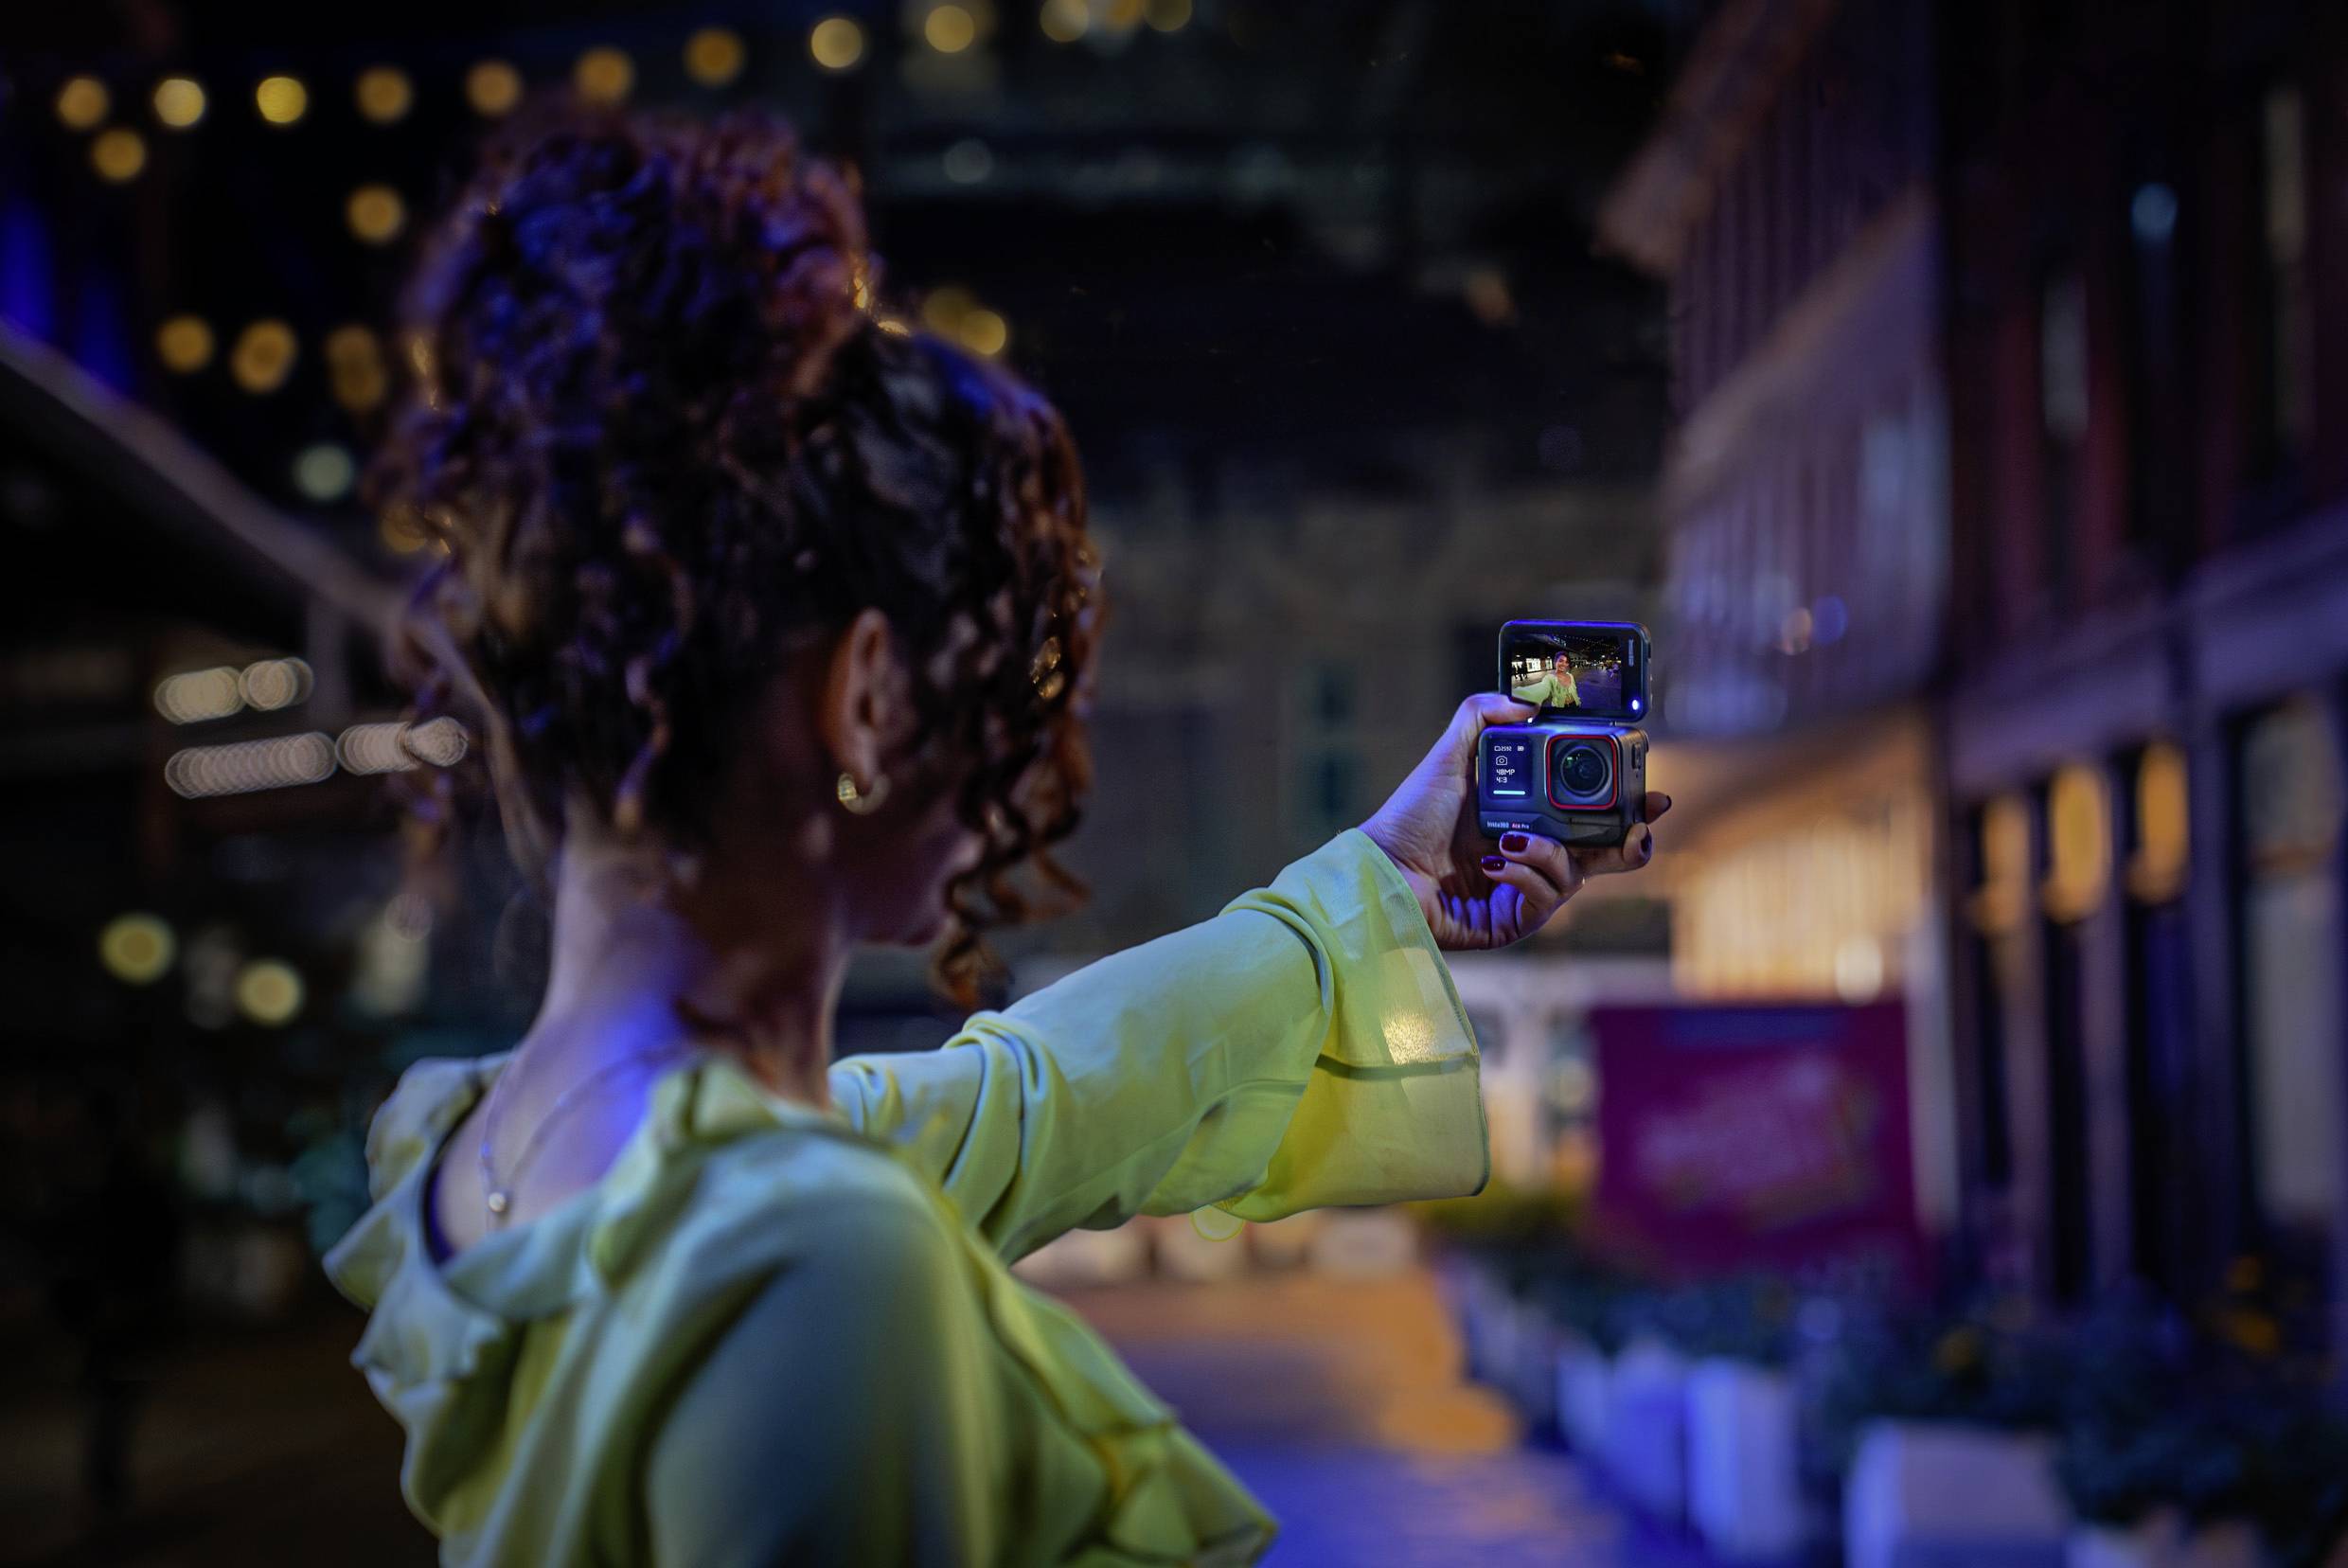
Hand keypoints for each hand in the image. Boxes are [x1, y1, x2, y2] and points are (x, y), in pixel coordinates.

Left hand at [1358, 694, 1671, 951]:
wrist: (1382, 866)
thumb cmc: (1411, 815)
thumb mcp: (1449, 756)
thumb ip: (1482, 716)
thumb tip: (1527, 703)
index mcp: (1531, 820)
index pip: (1594, 817)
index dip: (1629, 810)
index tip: (1655, 797)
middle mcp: (1534, 857)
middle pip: (1606, 856)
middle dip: (1631, 845)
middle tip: (1639, 830)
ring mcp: (1525, 893)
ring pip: (1574, 877)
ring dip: (1552, 855)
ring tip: (1514, 840)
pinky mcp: (1511, 923)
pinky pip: (1544, 900)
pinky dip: (1527, 877)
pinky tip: (1497, 864)